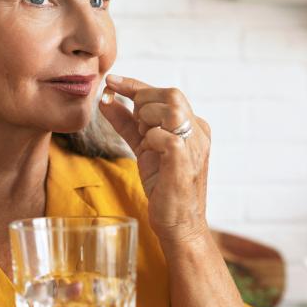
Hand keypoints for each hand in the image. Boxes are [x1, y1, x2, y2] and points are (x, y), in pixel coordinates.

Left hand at [98, 74, 211, 244]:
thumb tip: (107, 100)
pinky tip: (149, 152)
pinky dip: (150, 139)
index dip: (135, 84)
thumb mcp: (144, 148)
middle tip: (135, 125)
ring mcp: (195, 145)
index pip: (166, 93)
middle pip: (171, 94)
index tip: (111, 81)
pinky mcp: (185, 161)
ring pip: (171, 109)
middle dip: (143, 102)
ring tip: (145, 140)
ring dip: (148, 119)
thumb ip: (128, 123)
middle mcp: (199, 131)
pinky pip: (165, 135)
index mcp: (193, 125)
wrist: (179, 225)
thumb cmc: (164, 187)